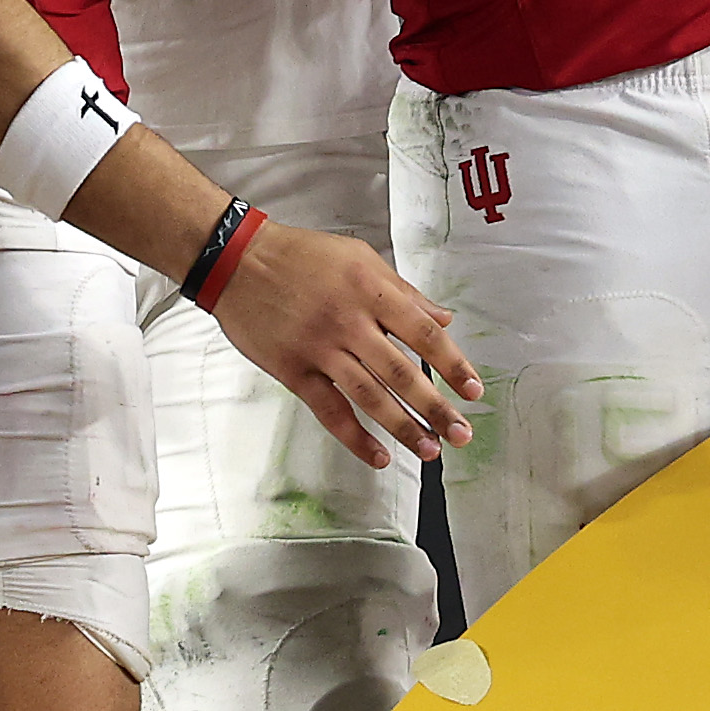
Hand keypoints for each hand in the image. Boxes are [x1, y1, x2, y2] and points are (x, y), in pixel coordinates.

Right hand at [205, 219, 477, 469]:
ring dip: (403, 426)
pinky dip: (355, 437)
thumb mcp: (358, 257)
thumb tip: (443, 318)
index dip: (453, 364)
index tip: (473, 389)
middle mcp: (349, 321)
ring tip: (430, 449)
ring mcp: (320, 348)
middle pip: (402, 372)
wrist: (237, 260)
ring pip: (370, 396)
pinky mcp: (293, 370)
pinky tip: (378, 455)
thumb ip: (403, 291)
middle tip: (461, 433)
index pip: (424, 334)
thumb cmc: (300, 255)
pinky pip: (330, 410)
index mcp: (371, 290)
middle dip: (436, 406)